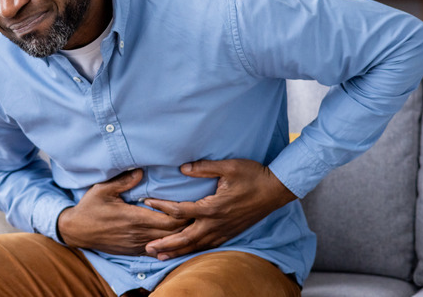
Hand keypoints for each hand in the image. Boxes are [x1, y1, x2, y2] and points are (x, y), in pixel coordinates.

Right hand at [57, 169, 190, 255]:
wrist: (76, 231)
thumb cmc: (90, 207)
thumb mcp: (103, 189)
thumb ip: (124, 181)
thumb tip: (141, 171)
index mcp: (133, 217)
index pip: (168, 220)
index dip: (182, 214)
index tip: (190, 204)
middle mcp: (137, 234)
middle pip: (172, 233)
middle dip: (186, 224)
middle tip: (197, 213)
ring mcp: (136, 245)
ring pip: (166, 243)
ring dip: (179, 236)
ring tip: (191, 224)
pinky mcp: (132, 251)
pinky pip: (156, 251)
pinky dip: (168, 245)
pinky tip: (175, 238)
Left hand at [144, 159, 296, 260]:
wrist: (276, 189)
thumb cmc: (253, 175)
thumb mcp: (228, 167)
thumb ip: (203, 167)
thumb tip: (183, 168)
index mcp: (212, 207)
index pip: (180, 210)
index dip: (161, 207)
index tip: (146, 202)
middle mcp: (216, 223)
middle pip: (185, 238)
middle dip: (165, 244)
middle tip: (147, 248)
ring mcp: (223, 231)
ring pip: (196, 246)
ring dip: (177, 252)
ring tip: (160, 256)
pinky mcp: (230, 233)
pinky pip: (208, 246)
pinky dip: (194, 251)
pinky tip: (185, 253)